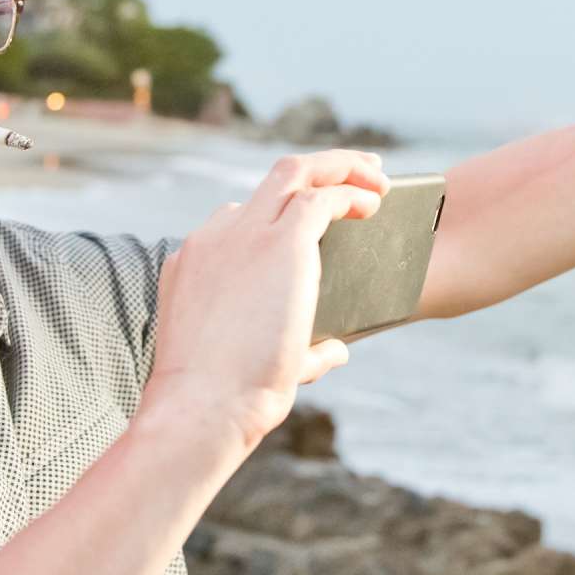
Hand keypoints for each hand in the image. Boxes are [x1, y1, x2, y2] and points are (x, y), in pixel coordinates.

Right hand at [145, 149, 389, 453]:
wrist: (203, 407)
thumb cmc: (220, 400)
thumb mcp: (249, 361)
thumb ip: (298, 349)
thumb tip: (337, 349)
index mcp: (196, 261)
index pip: (237, 217)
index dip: (277, 216)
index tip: (312, 224)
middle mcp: (217, 237)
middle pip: (271, 179)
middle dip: (319, 168)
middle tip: (357, 172)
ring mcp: (247, 235)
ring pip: (297, 171)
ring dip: (342, 168)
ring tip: (378, 178)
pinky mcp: (282, 244)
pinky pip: (322, 197)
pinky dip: (351, 194)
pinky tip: (374, 206)